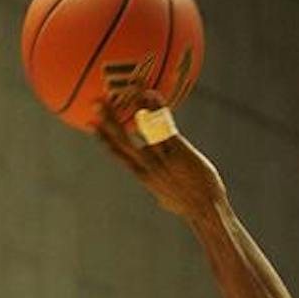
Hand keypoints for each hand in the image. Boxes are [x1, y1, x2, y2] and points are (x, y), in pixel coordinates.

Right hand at [93, 92, 226, 219]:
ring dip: (135, 106)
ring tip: (128, 86)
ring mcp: (163, 159)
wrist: (207, 211)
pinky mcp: (178, 152)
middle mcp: (149, 166)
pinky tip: (151, 93)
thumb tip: (161, 200)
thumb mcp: (170, 202)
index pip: (119, 155)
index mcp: (144, 176)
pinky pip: (163, 127)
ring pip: (143, 129)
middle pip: (123, 140)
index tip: (91, 125)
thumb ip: (162, 195)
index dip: (104, 140)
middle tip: (96, 103)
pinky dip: (156, 109)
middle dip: (108, 121)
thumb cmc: (191, 207)